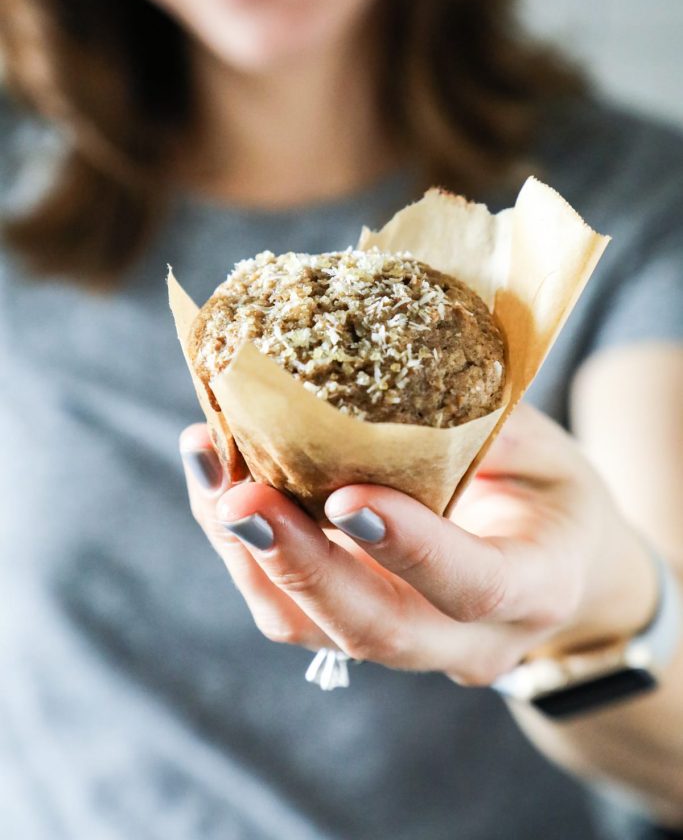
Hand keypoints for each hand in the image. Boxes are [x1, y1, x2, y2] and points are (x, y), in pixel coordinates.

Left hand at [179, 405, 657, 684]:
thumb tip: (388, 368)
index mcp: (534, 589)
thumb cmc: (548, 492)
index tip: (346, 498)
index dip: (408, 547)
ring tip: (208, 468)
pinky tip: (216, 479)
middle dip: (298, 563)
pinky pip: (286, 606)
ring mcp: (404, 645)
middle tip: (240, 500)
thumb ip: (481, 424)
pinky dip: (242, 546)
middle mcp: (465, 639)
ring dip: (248, 551)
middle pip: (373, 628)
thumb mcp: (542, 448)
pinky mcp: (350, 628)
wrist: (553, 562)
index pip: (470, 585)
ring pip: (311, 626)